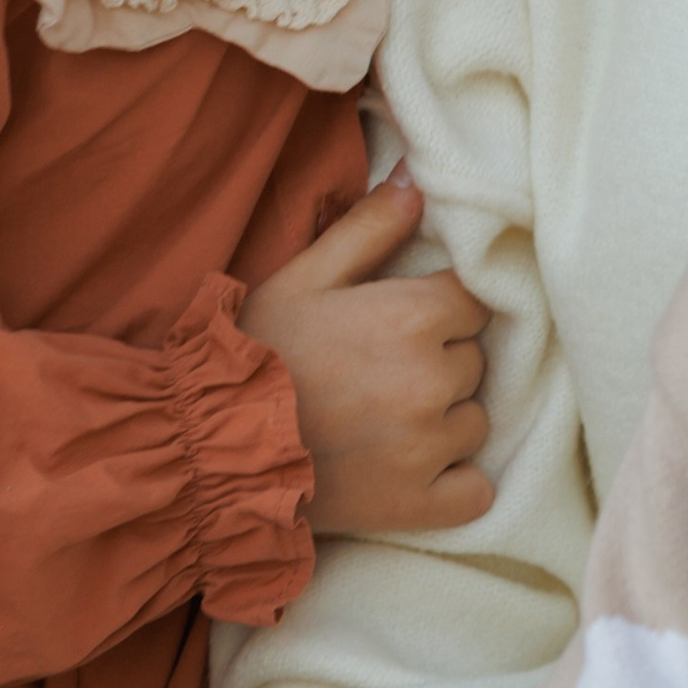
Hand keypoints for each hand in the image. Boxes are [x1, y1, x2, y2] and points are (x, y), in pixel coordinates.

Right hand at [242, 179, 494, 535]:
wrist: (211, 447)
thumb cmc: (256, 352)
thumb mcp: (304, 276)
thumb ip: (368, 228)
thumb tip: (418, 182)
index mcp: (414, 317)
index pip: (473, 302)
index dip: (439, 311)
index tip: (400, 325)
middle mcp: (432, 380)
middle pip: (473, 361)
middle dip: (440, 363)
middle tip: (381, 374)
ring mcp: (429, 447)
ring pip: (474, 422)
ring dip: (445, 421)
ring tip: (387, 422)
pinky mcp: (419, 504)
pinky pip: (475, 492)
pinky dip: (456, 485)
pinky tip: (417, 471)